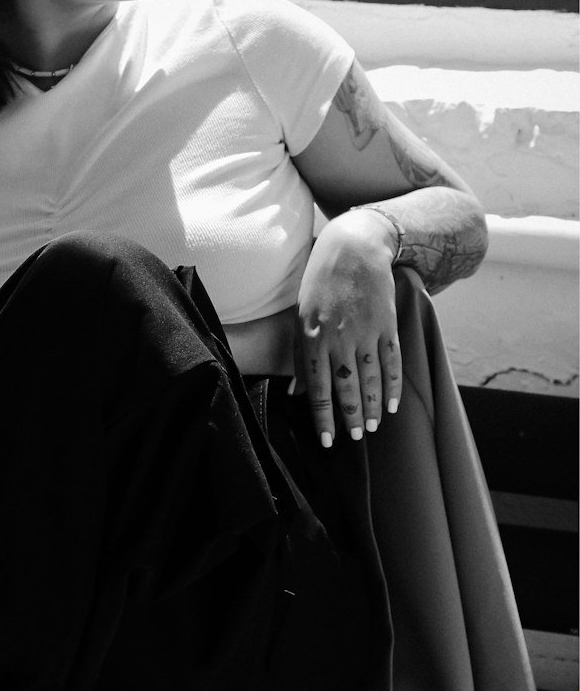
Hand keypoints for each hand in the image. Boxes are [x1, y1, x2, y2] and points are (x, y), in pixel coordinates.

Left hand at [294, 208, 402, 445]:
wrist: (353, 249)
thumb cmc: (320, 283)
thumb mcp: (301, 316)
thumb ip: (301, 357)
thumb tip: (296, 394)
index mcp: (312, 337)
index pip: (317, 388)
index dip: (323, 418)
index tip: (327, 441)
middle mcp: (338, 337)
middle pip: (346, 387)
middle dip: (350, 417)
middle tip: (354, 440)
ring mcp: (365, 331)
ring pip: (370, 379)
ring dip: (373, 407)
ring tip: (372, 428)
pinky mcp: (387, 325)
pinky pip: (391, 362)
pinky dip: (392, 386)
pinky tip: (393, 405)